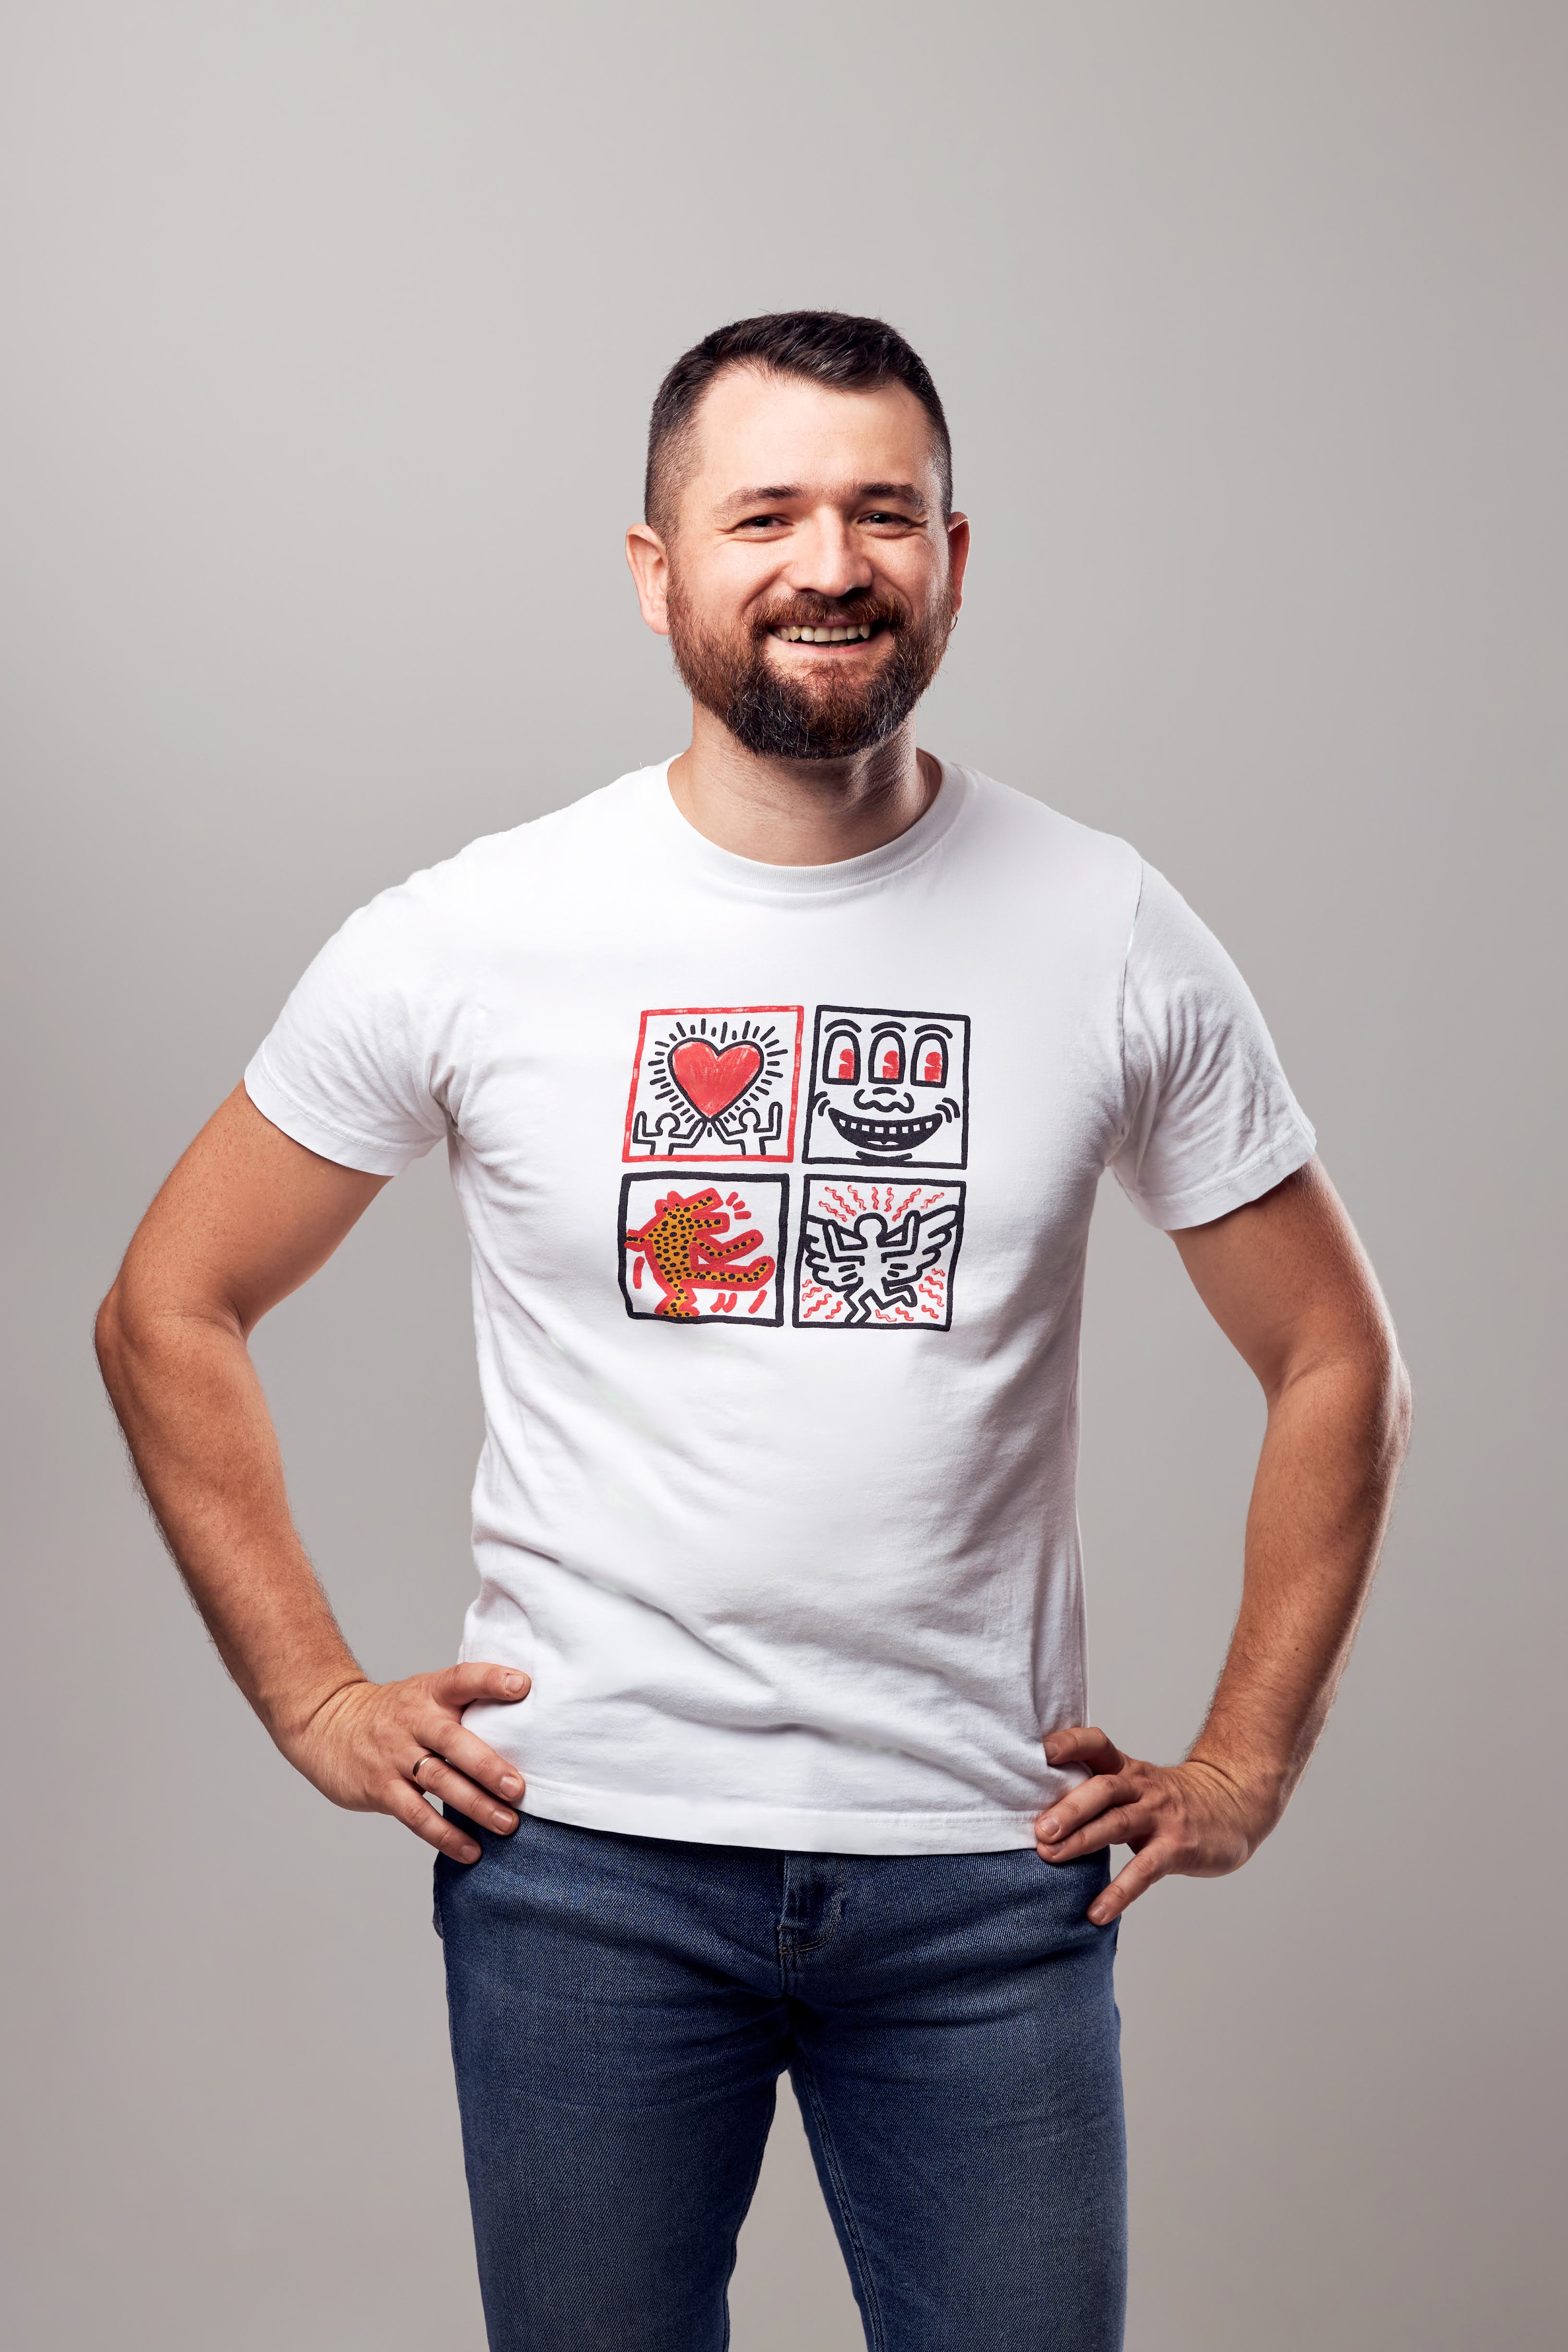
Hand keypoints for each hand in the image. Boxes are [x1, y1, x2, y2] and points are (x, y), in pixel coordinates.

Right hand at [284, 1663, 531, 1863]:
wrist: (326, 1724)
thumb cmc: (394, 1714)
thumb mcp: (424, 1694)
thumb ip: (464, 1705)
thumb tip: (525, 1726)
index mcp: (429, 1692)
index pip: (462, 1678)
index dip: (491, 1680)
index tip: (522, 1685)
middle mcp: (413, 1721)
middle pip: (453, 1741)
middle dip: (487, 1766)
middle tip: (518, 1788)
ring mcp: (394, 1755)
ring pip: (438, 1781)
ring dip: (475, 1806)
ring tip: (507, 1825)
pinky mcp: (379, 1787)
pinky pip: (415, 1814)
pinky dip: (444, 1835)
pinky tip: (470, 1851)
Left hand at [1035, 1726, 1278, 1925]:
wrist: (1233, 1807)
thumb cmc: (1169, 1800)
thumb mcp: (1135, 1784)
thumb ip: (1095, 1793)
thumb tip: (1038, 1813)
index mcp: (1127, 1769)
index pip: (1097, 1745)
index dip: (1070, 1744)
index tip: (1039, 1751)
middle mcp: (1142, 1787)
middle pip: (1103, 1789)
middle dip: (1068, 1808)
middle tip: (1038, 1830)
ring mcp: (1161, 1816)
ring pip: (1118, 1823)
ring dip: (1082, 1840)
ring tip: (1050, 1857)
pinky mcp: (1178, 1847)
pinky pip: (1145, 1870)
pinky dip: (1119, 1892)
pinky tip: (1097, 1912)